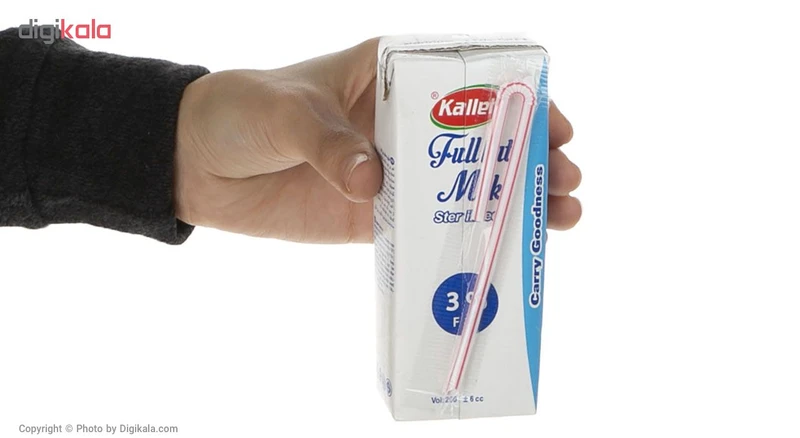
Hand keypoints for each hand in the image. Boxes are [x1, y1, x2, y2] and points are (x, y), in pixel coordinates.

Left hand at [174, 38, 580, 242]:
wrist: (197, 163)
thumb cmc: (240, 110)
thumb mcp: (285, 113)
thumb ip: (329, 144)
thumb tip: (372, 181)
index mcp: (389, 73)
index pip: (469, 78)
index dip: (519, 99)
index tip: (554, 122)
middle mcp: (401, 120)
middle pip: (480, 135)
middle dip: (528, 156)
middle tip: (566, 179)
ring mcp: (392, 169)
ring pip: (464, 183)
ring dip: (511, 200)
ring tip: (556, 217)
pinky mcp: (373, 213)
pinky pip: (425, 226)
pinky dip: (462, 238)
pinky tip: (500, 251)